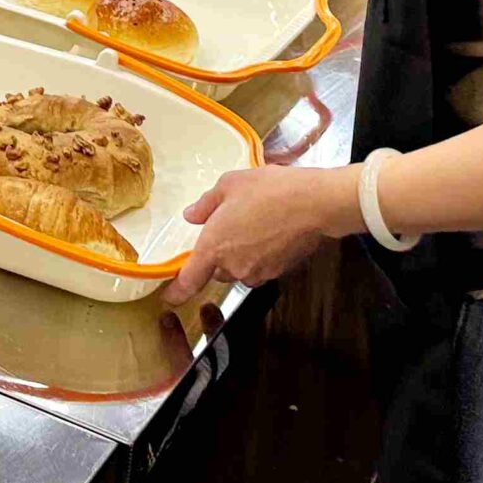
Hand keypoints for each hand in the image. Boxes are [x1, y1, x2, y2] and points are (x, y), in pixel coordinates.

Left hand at [164, 165, 361, 305]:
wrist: (313, 203)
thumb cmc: (268, 190)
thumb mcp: (229, 185)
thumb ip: (206, 204)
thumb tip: (191, 216)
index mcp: (214, 247)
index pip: (190, 280)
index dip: (177, 291)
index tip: (169, 297)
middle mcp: (234, 266)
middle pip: (217, 271)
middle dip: (218, 255)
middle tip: (229, 227)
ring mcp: (258, 272)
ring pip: (240, 270)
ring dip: (240, 255)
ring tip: (253, 225)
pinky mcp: (279, 272)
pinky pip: (261, 268)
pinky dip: (260, 255)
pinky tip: (270, 232)